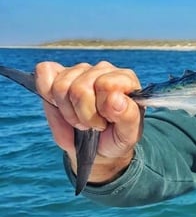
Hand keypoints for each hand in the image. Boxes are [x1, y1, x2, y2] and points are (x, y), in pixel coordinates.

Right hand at [34, 61, 142, 182]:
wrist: (98, 146)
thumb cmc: (116, 136)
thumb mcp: (128, 134)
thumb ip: (128, 116)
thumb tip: (115, 99)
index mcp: (125, 80)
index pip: (106, 84)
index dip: (100, 109)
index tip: (105, 121)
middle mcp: (104, 70)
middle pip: (80, 88)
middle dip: (83, 114)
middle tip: (91, 124)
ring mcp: (81, 70)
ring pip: (61, 86)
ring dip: (67, 111)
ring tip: (79, 118)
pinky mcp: (59, 72)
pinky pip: (45, 72)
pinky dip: (47, 93)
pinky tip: (60, 105)